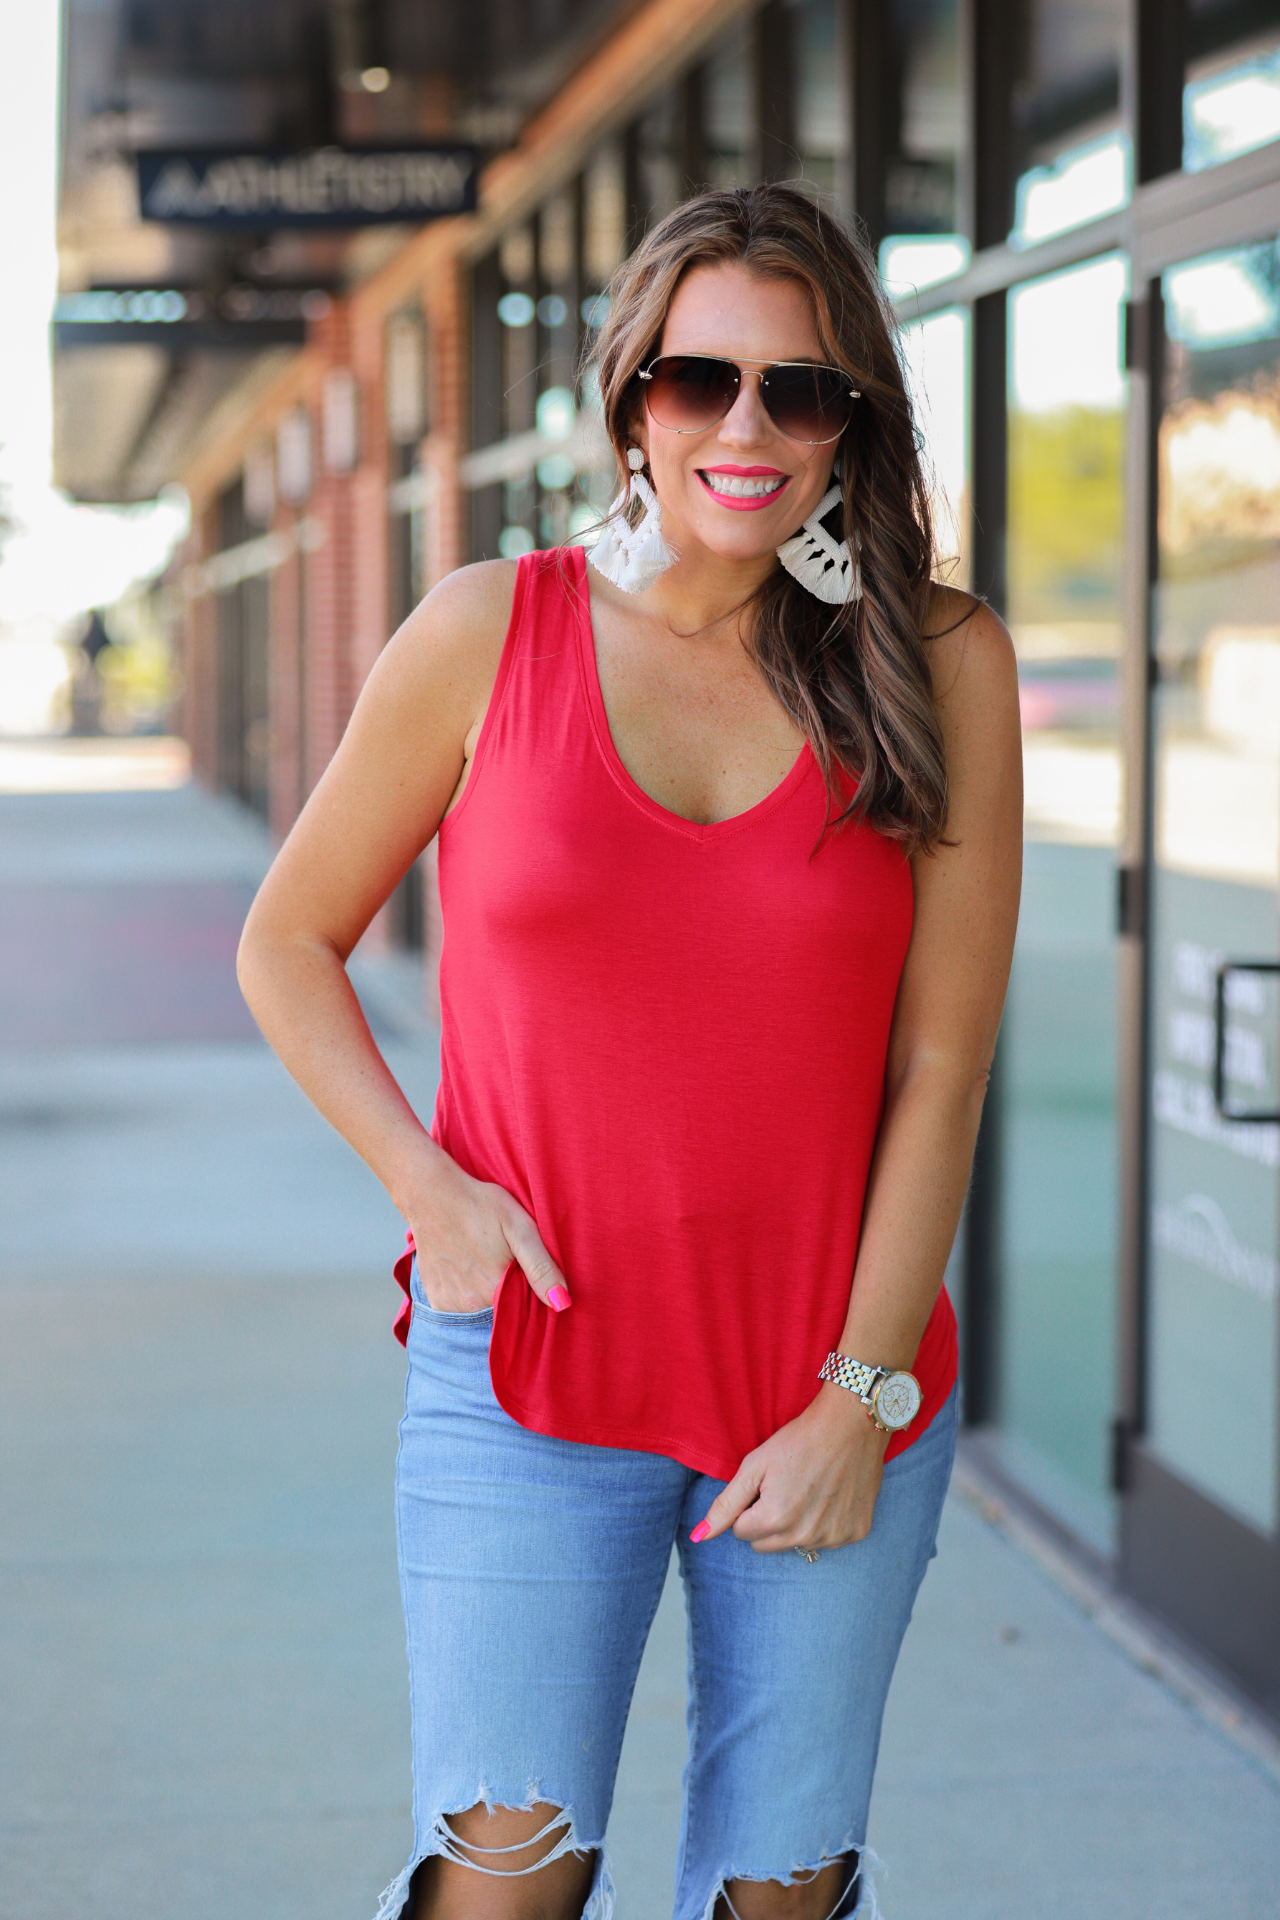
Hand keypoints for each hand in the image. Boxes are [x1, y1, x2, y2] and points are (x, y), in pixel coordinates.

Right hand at [406, 1150, 570, 1315]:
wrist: (432, 1194)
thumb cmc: (480, 1205)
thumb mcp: (519, 1227)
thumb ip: (542, 1267)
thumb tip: (562, 1304)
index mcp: (496, 1290)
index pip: (525, 1311)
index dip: (531, 1294)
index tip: (524, 1269)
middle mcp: (470, 1304)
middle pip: (502, 1311)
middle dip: (510, 1294)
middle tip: (503, 1259)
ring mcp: (449, 1303)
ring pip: (481, 1311)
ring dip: (487, 1295)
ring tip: (485, 1261)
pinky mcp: (435, 1297)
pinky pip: (458, 1307)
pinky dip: (466, 1294)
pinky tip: (467, 1268)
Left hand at [692, 1385, 890, 1553]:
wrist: (851, 1423)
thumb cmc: (799, 1439)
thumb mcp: (754, 1465)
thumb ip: (725, 1504)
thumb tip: (699, 1537)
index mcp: (774, 1519)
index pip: (741, 1532)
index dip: (748, 1506)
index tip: (764, 1485)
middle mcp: (804, 1536)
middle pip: (765, 1545)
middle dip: (767, 1521)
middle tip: (783, 1487)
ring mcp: (833, 1537)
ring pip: (796, 1544)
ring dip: (796, 1524)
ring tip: (808, 1488)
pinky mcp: (855, 1532)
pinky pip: (827, 1540)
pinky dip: (825, 1522)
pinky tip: (830, 1495)